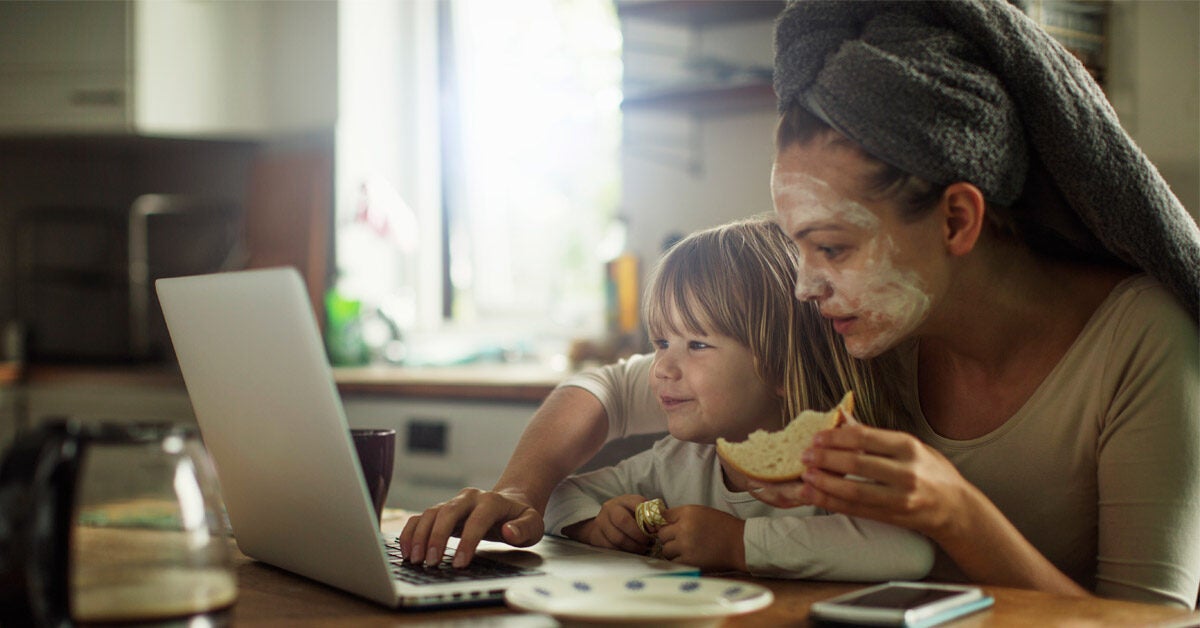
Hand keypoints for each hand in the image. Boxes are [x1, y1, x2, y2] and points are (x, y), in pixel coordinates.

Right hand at [398, 487, 543, 567]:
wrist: (511, 502)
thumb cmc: (521, 518)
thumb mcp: (533, 524)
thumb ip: (524, 529)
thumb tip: (508, 532)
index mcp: (492, 501)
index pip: (477, 519)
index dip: (468, 540)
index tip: (460, 563)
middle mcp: (469, 498)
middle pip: (447, 512)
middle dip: (436, 537)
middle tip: (430, 562)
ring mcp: (453, 502)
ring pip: (430, 513)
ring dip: (419, 536)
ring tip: (414, 559)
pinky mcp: (442, 511)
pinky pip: (422, 517)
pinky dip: (411, 532)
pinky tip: (406, 550)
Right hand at [563, 494, 653, 553]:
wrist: (604, 522)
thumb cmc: (627, 515)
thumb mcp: (637, 510)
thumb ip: (649, 514)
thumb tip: (663, 523)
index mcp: (623, 500)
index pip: (637, 504)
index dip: (648, 518)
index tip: (655, 530)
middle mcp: (610, 508)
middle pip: (623, 521)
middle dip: (639, 535)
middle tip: (648, 542)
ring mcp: (601, 522)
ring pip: (617, 537)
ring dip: (633, 546)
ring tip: (642, 549)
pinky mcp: (596, 536)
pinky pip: (611, 547)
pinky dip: (623, 552)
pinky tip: (631, 552)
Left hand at [656, 506, 745, 571]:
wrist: (740, 544)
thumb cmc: (724, 527)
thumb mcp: (703, 512)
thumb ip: (684, 516)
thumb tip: (664, 520)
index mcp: (688, 513)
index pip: (664, 516)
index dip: (667, 523)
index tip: (671, 527)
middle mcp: (683, 528)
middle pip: (661, 534)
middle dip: (668, 538)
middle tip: (679, 540)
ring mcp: (685, 545)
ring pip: (665, 549)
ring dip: (672, 551)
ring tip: (684, 550)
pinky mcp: (689, 561)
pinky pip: (673, 562)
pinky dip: (678, 561)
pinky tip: (688, 558)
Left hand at [748, 424, 971, 540]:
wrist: (956, 508)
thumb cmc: (931, 471)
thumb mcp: (912, 446)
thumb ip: (877, 437)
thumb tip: (842, 418)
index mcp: (909, 447)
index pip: (866, 438)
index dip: (837, 437)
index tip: (816, 437)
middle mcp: (906, 472)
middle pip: (858, 464)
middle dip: (826, 459)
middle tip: (805, 455)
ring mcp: (900, 498)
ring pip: (855, 490)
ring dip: (825, 483)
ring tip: (805, 476)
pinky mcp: (893, 517)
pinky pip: (856, 509)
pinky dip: (831, 502)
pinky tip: (814, 495)